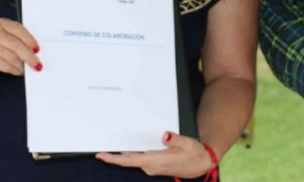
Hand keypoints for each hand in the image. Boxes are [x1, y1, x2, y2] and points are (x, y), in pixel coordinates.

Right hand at [0, 18, 40, 75]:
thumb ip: (16, 38)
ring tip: (27, 69)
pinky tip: (18, 71)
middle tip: (37, 64)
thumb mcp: (2, 35)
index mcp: (1, 23)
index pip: (19, 29)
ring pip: (11, 56)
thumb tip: (35, 50)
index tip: (38, 49)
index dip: (30, 40)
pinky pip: (4, 65)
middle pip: (16, 45)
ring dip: (22, 65)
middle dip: (29, 56)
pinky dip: (13, 70)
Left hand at [96, 132, 214, 178]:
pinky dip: (133, 154)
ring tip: (113, 145)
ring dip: (124, 154)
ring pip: (134, 160)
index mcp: (155, 161)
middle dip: (115, 155)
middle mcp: (151, 166)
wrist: (202, 164)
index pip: (129, 160)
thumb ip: (174, 139)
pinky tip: (133, 147)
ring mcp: (153, 167)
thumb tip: (164, 135)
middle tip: (101, 148)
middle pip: (128, 160)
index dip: (114, 158)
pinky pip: (140, 160)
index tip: (101, 155)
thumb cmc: (194, 154)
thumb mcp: (186, 143)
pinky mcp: (156, 165)